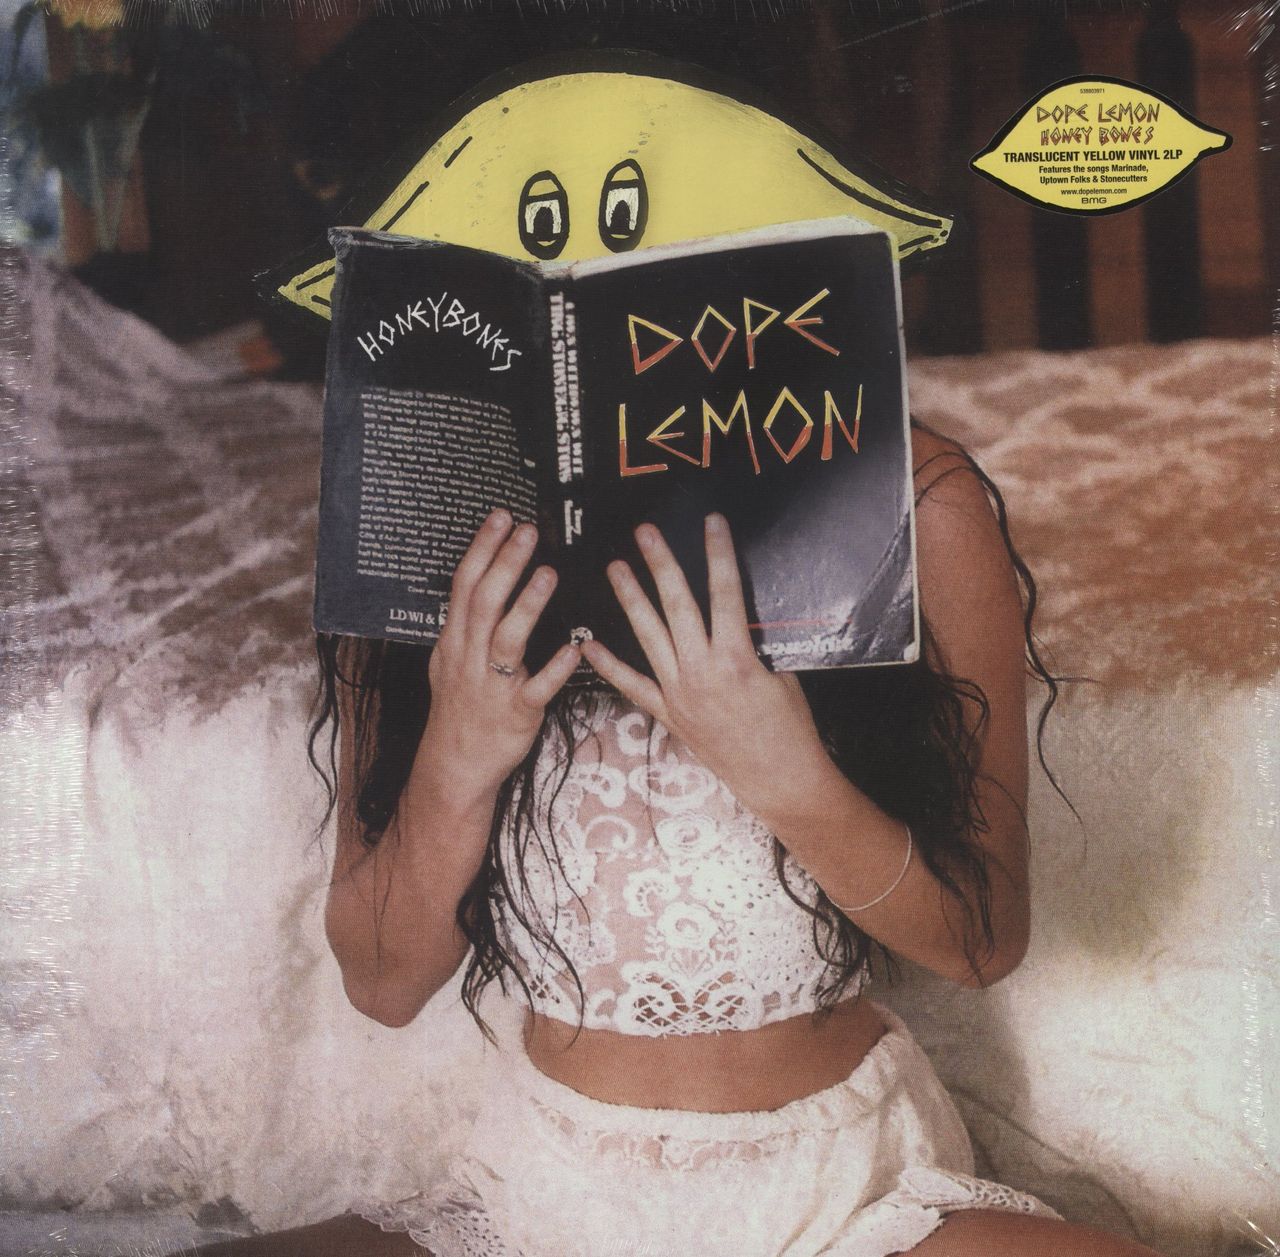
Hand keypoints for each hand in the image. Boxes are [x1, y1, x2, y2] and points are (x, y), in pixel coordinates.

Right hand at [417, 509, 579, 802]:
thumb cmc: (460, 707)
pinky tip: (575, 649)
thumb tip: (485, 577)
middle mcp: (470, 658)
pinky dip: (555, 669)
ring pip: (507, 639)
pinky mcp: (516, 714)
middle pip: (485, 603)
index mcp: (455, 641)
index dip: (483, 549)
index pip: (465, 585)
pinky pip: (536, 689)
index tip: (501, 516)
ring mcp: (493, 686)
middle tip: (528, 530)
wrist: (455, 764)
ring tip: (549, 573)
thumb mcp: (450, 660)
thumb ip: (466, 623)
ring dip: (527, 605)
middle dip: (506, 563)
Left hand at [579, 514, 827, 822]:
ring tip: (615, 567)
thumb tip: (738, 611)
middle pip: (677, 607)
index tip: (711, 523)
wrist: (779, 779)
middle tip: (645, 533)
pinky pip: (633, 685)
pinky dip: (610, 665)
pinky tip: (589, 644)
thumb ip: (754, 643)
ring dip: (631, 600)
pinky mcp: (669, 715)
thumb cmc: (790, 728)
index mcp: (737, 659)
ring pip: (649, 637)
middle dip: (661, 566)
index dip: (718, 554)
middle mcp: (702, 672)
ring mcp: (680, 694)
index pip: (725, 593)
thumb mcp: (782, 674)